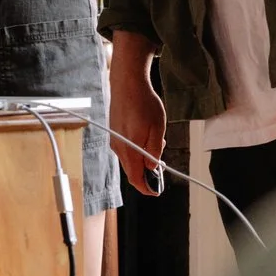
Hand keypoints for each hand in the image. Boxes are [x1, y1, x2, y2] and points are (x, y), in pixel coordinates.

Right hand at [109, 38, 167, 193]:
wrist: (127, 84)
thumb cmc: (144, 104)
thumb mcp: (157, 128)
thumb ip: (154, 150)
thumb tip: (151, 167)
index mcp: (129, 149)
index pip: (136, 178)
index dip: (146, 188)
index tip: (156, 191)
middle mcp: (118, 148)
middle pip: (132, 171)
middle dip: (147, 173)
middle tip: (161, 163)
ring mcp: (115, 141)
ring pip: (129, 160)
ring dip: (143, 160)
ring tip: (156, 143)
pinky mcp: (114, 134)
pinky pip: (126, 150)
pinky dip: (137, 150)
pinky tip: (146, 137)